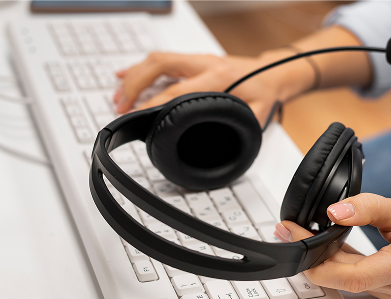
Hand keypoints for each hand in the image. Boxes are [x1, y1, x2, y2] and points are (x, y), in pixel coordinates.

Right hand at [112, 51, 312, 125]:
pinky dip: (139, 68)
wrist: (273, 73)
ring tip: (117, 97)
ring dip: (133, 76)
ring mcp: (196, 60)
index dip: (154, 102)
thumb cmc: (265, 92)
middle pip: (159, 65)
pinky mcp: (192, 61)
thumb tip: (223, 146)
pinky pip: (160, 60)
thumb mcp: (258, 114)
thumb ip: (239, 126)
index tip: (138, 114)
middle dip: (135, 85)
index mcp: (218, 77)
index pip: (178, 89)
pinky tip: (123, 75)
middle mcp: (204, 64)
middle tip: (121, 106)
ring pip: (156, 60)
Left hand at [274, 193, 390, 298]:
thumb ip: (366, 207)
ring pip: (350, 282)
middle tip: (294, 230)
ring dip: (327, 260)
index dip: (316, 259)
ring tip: (310, 235)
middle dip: (315, 255)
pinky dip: (344, 265)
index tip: (295, 236)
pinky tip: (335, 248)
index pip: (349, 276)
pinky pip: (361, 283)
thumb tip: (334, 212)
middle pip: (345, 279)